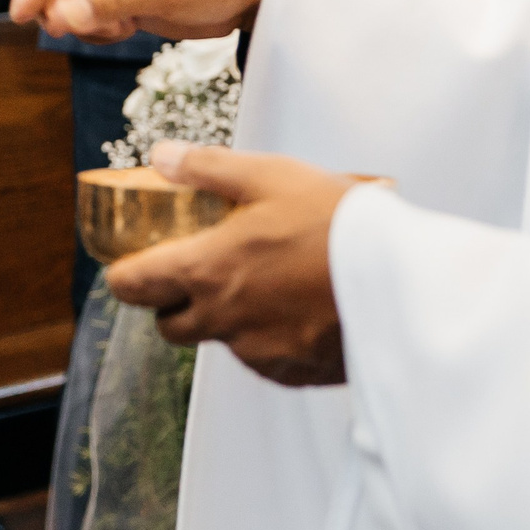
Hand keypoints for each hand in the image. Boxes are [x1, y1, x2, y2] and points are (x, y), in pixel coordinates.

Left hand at [106, 141, 355, 387]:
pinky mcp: (293, 372)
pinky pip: (263, 359)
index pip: (132, 286)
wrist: (404, 283)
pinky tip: (296, 306)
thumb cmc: (335, 224)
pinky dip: (268, 336)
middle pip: (169, 325)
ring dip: (226, 317)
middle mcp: (222, 321)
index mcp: (206, 272)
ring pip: (219, 340)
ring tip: (264, 280)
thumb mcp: (268, 175)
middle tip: (200, 269)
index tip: (135, 260)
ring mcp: (258, 352)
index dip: (125, 273)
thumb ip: (206, 168)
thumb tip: (161, 157)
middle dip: (173, 301)